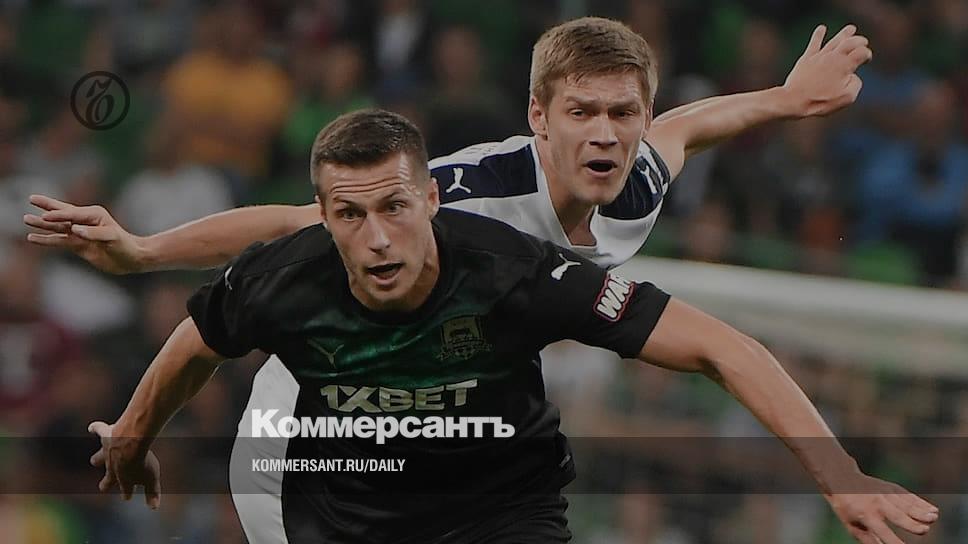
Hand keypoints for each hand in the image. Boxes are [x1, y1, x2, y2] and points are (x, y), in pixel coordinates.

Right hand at [24, 195, 146, 273]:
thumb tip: (75, 230)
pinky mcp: (78, 245)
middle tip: (31, 198)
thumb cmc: (125, 245)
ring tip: (26, 219)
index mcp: (94, 215)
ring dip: (42, 224)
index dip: (59, 214)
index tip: (45, 216)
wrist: (132, 259)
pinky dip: (46, 239)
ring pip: (57, 227)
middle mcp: (85, 221)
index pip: (72, 213)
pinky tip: (33, 238)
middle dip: (47, 206)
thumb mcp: (112, 238)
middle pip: (62, 212)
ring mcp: (80, 233)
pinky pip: (59, 241)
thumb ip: (93, 233)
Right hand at [88, 420, 161, 508]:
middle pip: (107, 477)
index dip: (126, 494)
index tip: (127, 497)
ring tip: (95, 460)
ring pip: (98, 457)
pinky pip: (99, 430)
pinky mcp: (106, 435)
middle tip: (103, 486)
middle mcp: (111, 466)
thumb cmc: (142, 461)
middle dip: (106, 482)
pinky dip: (96, 428)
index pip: (124, 489)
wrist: (131, 442)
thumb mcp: (151, 479)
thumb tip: (154, 507)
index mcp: (122, 478)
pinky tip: (92, 427)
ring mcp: (107, 451)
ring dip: (98, 458)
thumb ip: (152, 493)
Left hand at [782, 24, 872, 117]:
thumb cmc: (821, 101)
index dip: (867, 54)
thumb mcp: (847, 97)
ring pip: (835, 41)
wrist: (794, 101)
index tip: (866, 60)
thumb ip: (856, 83)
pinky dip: (818, 35)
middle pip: (850, 42)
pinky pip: (814, 43)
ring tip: (851, 28)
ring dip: (844, 34)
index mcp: (845, 65)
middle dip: (859, 41)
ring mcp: (819, 56)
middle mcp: (833, 57)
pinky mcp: (806, 59)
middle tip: (863, 42)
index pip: (862, 52)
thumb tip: (853, 75)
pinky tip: (821, 28)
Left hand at [825, 472, 938, 542]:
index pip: (883, 531)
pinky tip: (932, 510)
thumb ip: (868, 539)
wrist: (842, 480)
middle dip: (911, 523)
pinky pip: (908, 496)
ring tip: (933, 518)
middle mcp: (877, 503)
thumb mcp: (852, 525)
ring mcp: (885, 494)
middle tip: (924, 530)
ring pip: (905, 504)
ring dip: (921, 511)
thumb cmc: (847, 508)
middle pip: (897, 515)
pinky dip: (920, 502)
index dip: (894, 541)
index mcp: (865, 514)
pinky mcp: (891, 487)